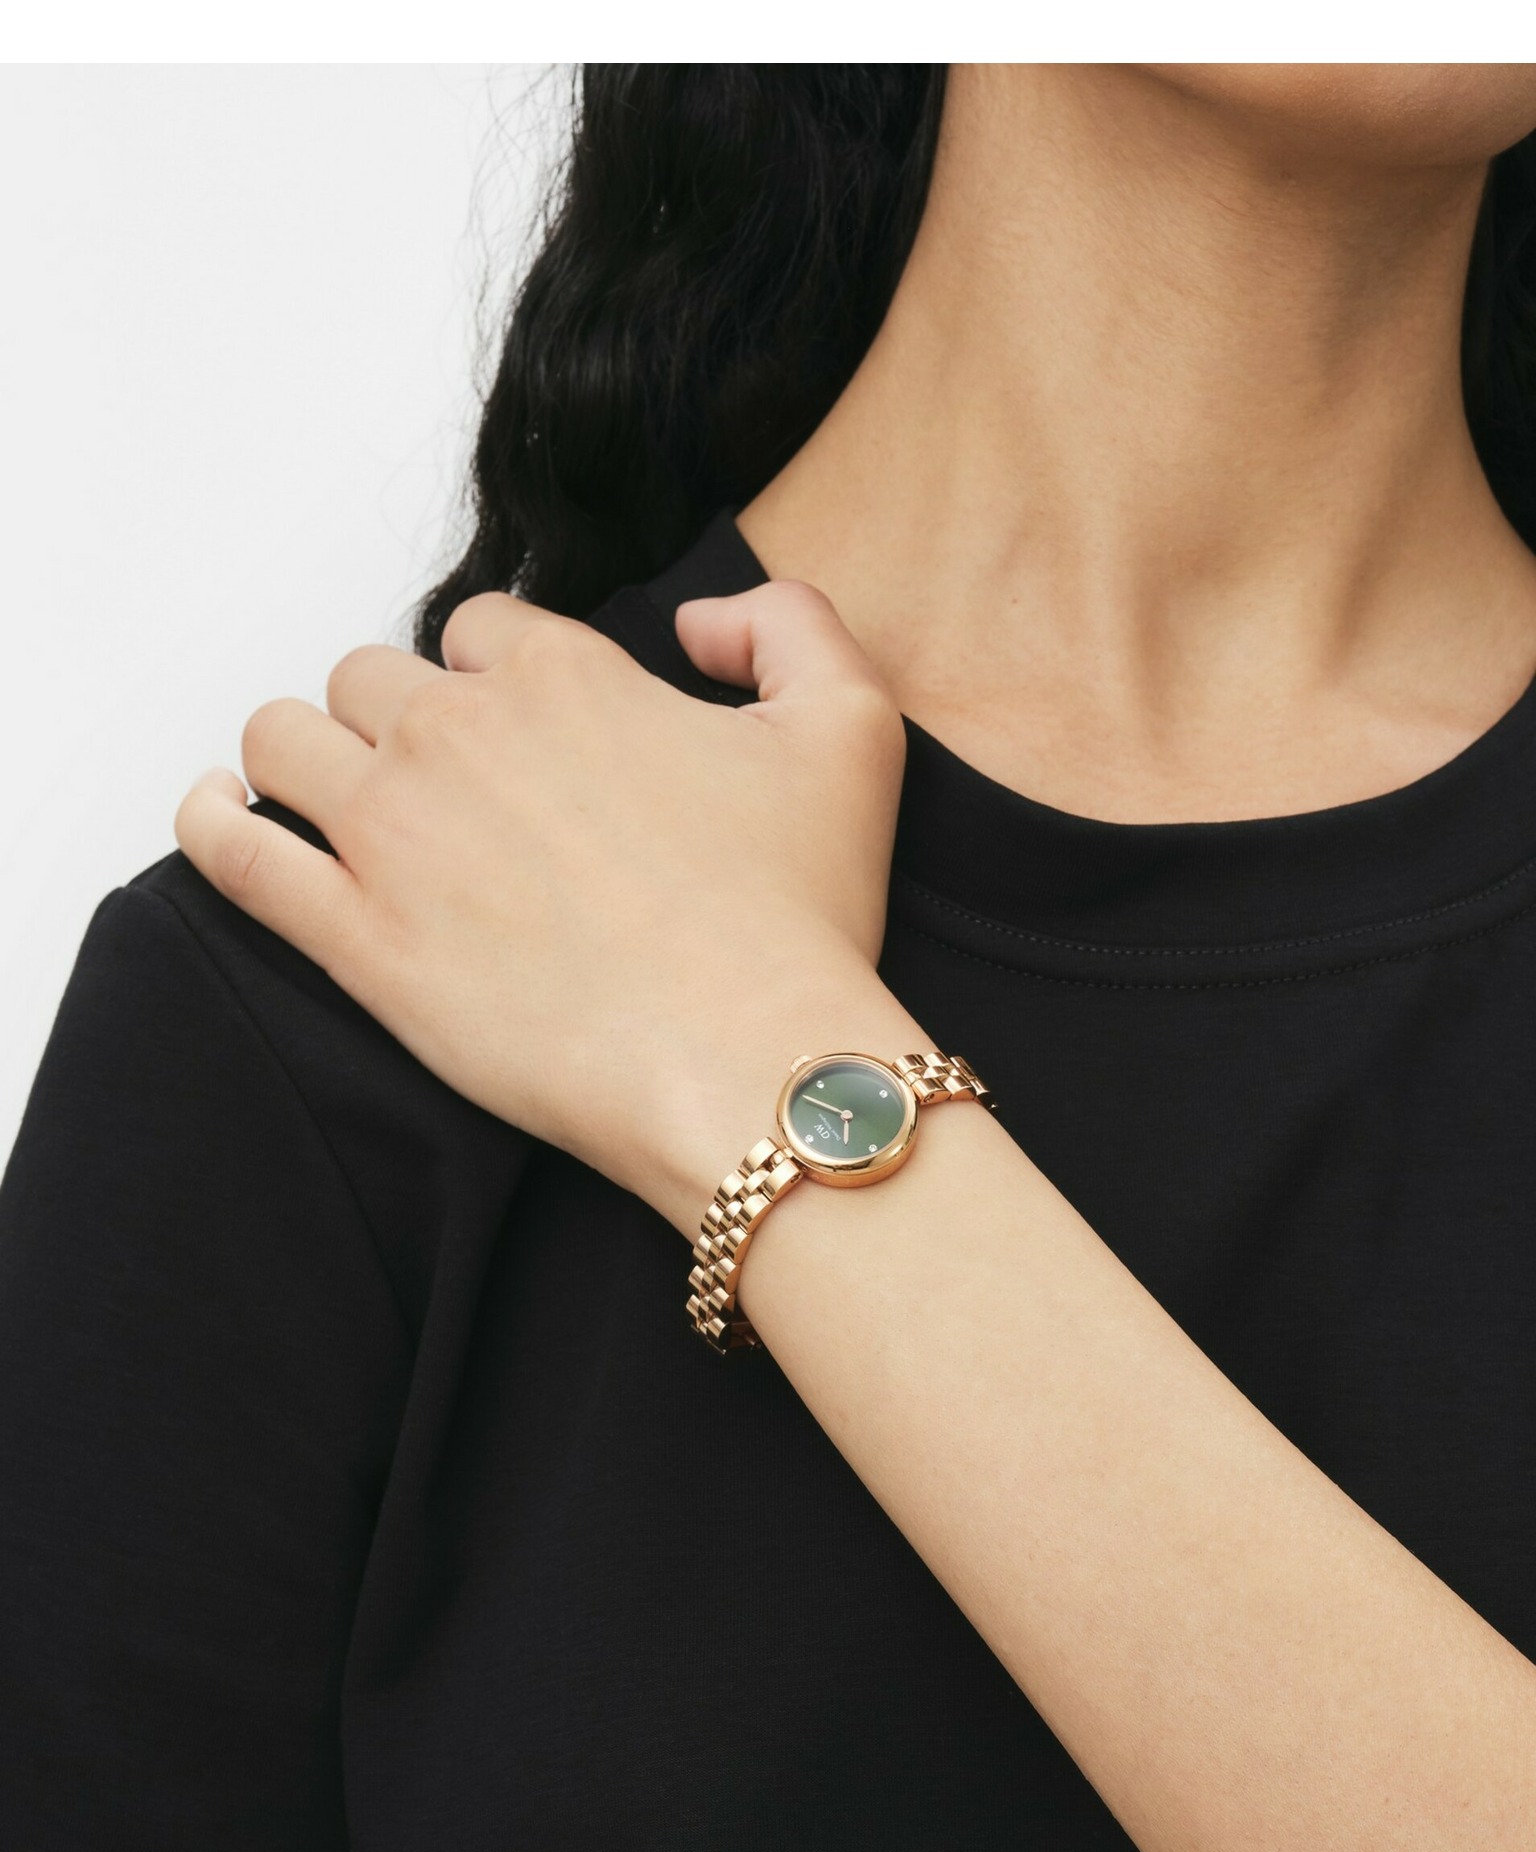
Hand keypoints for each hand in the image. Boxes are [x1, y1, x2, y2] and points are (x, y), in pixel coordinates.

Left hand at [175, 583, 918, 1232]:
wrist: (751, 1064)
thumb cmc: (800, 916)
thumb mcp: (851, 727)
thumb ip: (787, 622)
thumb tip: (698, 620)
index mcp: (563, 676)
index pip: (482, 629)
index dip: (498, 674)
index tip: (519, 734)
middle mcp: (459, 733)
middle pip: (372, 677)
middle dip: (398, 714)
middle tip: (438, 784)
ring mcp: (394, 834)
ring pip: (286, 740)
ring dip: (301, 751)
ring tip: (326, 791)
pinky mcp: (356, 939)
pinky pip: (237, 852)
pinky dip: (210, 818)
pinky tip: (215, 810)